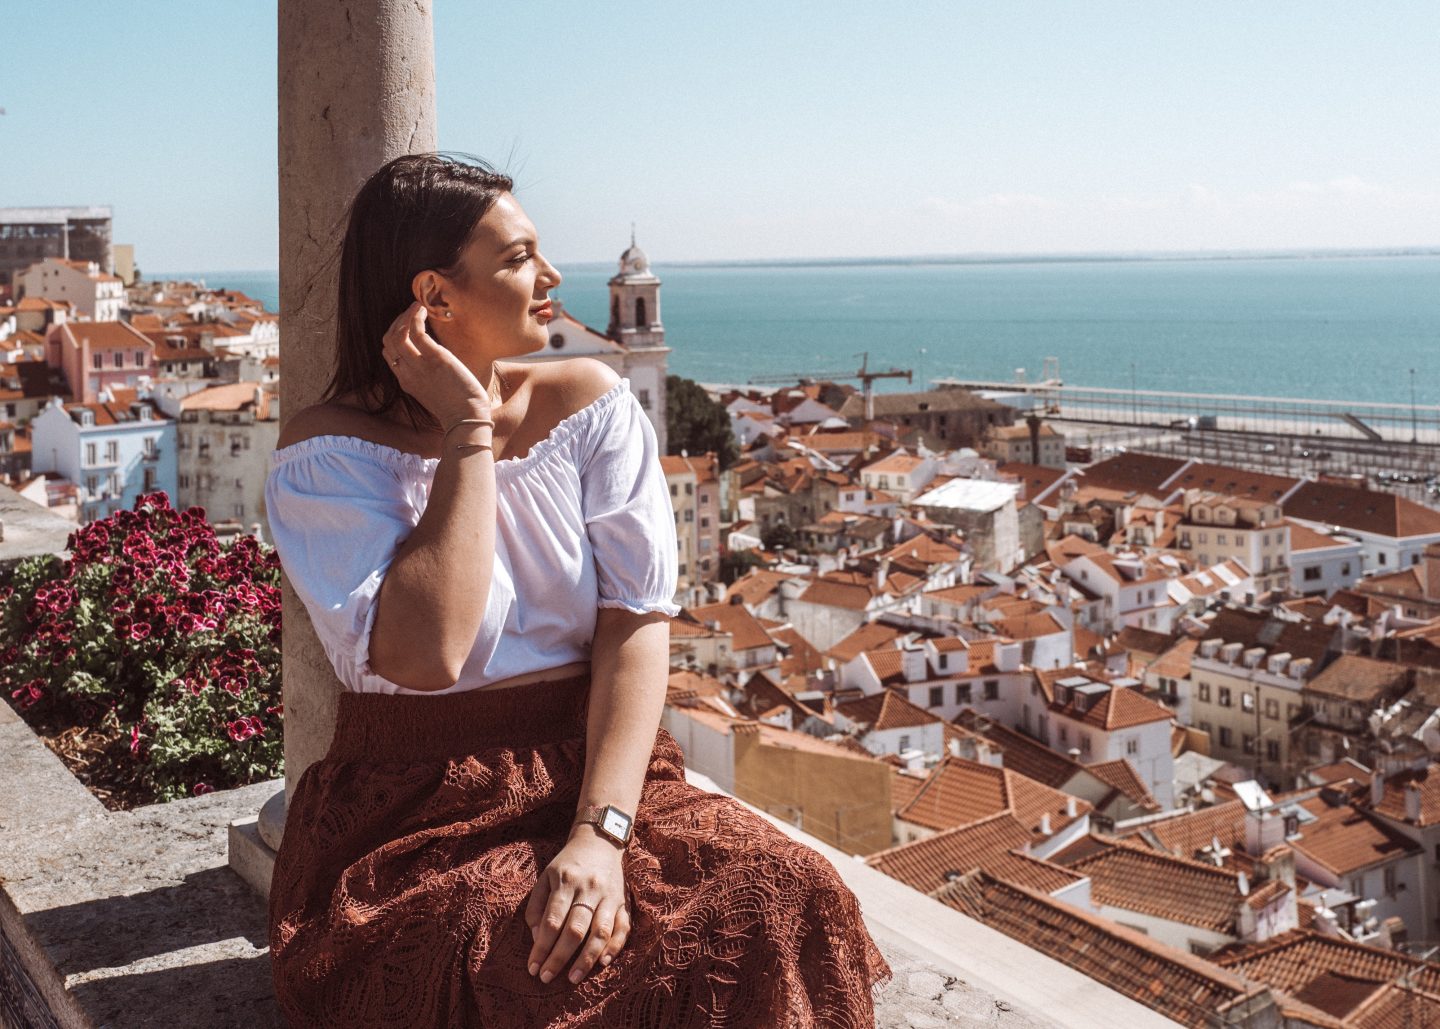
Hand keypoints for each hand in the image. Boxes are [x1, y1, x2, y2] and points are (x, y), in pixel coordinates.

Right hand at [380, 302, 491, 426]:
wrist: (467, 418)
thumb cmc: (458, 406)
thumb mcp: (435, 391)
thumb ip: (428, 375)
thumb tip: (436, 359)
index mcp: (406, 381)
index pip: (388, 353)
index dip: (394, 335)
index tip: (407, 325)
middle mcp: (407, 373)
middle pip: (388, 341)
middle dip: (397, 322)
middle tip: (412, 313)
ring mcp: (419, 366)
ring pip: (398, 334)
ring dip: (405, 315)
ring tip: (417, 307)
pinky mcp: (435, 359)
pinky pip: (416, 332)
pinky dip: (416, 317)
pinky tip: (424, 310)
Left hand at [524, 829, 631, 985]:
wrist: (599, 842)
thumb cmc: (567, 865)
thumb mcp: (545, 878)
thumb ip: (537, 908)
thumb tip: (538, 939)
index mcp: (565, 881)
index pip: (552, 921)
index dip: (541, 948)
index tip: (533, 968)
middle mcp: (589, 889)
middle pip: (575, 929)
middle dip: (559, 958)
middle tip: (547, 978)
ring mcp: (609, 896)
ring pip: (600, 932)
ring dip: (587, 959)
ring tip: (573, 978)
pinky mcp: (624, 902)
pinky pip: (623, 928)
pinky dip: (614, 947)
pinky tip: (603, 963)